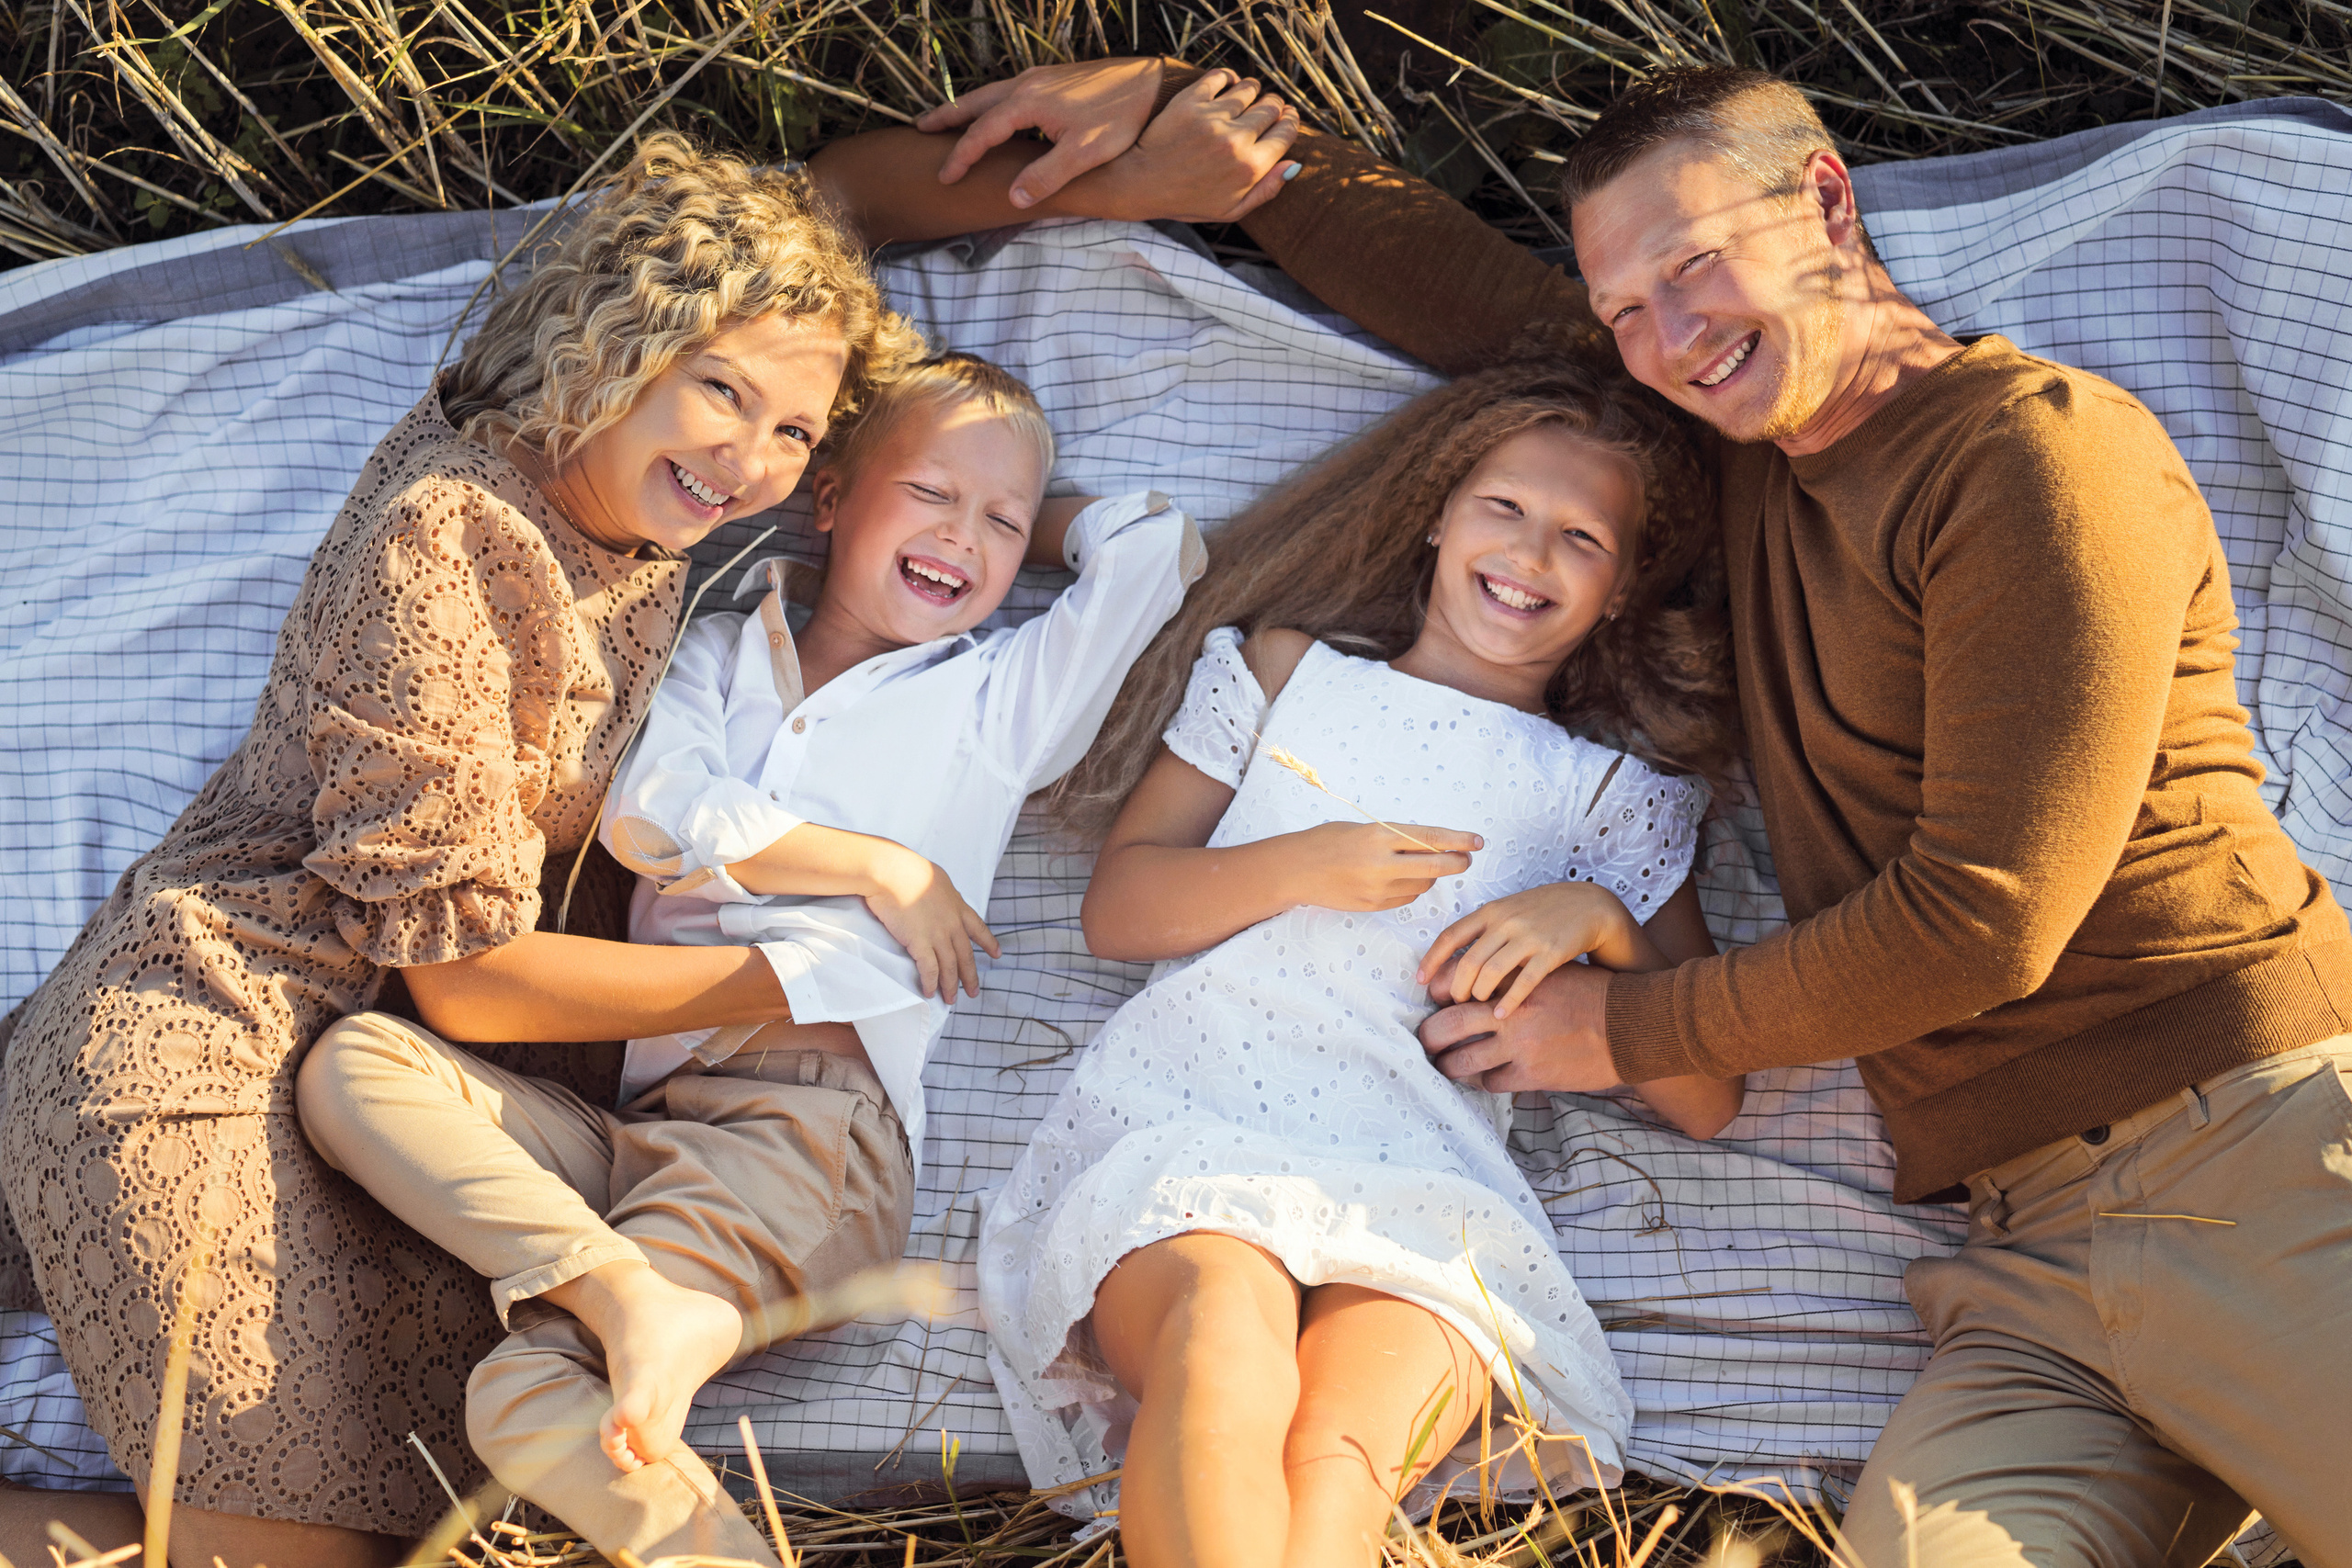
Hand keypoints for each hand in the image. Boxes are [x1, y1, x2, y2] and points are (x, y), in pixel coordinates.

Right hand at [861, 842, 1001, 999]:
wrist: (892, 872)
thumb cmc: (907, 869)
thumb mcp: (934, 877)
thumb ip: (941, 892)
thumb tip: (939, 895)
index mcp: (957, 905)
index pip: (978, 928)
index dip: (988, 942)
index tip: (997, 954)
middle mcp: (952, 922)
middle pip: (966, 954)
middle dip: (970, 976)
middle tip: (973, 992)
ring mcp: (938, 934)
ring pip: (950, 966)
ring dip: (951, 986)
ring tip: (950, 1000)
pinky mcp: (920, 942)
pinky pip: (930, 969)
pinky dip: (931, 983)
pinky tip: (930, 992)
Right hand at [918, 56, 1163, 205]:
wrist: (1150, 83)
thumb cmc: (1121, 118)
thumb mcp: (1085, 153)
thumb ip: (1047, 175)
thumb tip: (1014, 197)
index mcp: (1027, 103)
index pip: (982, 134)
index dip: (961, 157)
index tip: (945, 178)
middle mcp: (1027, 84)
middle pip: (976, 102)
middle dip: (947, 117)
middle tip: (920, 129)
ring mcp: (1040, 77)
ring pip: (991, 92)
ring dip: (966, 107)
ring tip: (947, 118)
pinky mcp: (1054, 77)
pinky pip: (1008, 89)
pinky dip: (990, 101)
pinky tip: (995, 111)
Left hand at [1093, 69, 1300, 222]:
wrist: (1140, 182)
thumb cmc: (1186, 199)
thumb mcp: (1230, 209)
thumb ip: (1265, 190)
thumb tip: (1294, 165)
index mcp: (1249, 168)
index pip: (1285, 133)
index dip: (1290, 122)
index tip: (1287, 117)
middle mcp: (1235, 141)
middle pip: (1271, 109)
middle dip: (1274, 106)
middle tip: (1269, 107)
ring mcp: (1213, 118)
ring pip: (1249, 89)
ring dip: (1253, 90)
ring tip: (1249, 94)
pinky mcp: (1191, 101)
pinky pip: (1221, 77)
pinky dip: (1228, 77)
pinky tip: (1228, 83)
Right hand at [1282, 820, 1479, 910]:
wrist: (1296, 870)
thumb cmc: (1327, 841)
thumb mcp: (1362, 829)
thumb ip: (1394, 837)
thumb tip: (1431, 843)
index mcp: (1378, 837)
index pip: (1430, 838)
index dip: (1458, 840)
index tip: (1477, 841)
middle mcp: (1381, 864)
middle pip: (1435, 866)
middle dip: (1457, 862)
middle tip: (1465, 859)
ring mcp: (1378, 889)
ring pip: (1422, 884)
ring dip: (1429, 874)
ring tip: (1415, 864)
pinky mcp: (1373, 906)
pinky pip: (1406, 897)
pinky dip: (1410, 888)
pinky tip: (1397, 879)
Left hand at [1417, 881, 1647, 1018]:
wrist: (1589, 905)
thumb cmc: (1544, 912)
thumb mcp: (1509, 910)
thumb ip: (1484, 929)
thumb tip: (1453, 959)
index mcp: (1491, 911)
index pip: (1451, 935)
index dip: (1432, 960)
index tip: (1420, 981)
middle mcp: (1506, 922)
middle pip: (1468, 961)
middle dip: (1457, 987)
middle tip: (1455, 1002)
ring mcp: (1528, 936)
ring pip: (1491, 972)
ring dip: (1480, 994)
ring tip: (1478, 1006)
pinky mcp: (1551, 952)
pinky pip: (1524, 982)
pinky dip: (1508, 1001)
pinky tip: (1500, 1015)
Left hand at [1418, 961, 1621, 1093]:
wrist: (1630, 1025)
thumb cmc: (1593, 994)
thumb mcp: (1551, 972)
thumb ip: (1517, 976)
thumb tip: (1484, 981)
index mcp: (1512, 980)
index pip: (1456, 982)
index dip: (1437, 993)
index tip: (1434, 1001)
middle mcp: (1509, 1012)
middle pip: (1447, 1025)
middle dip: (1429, 1036)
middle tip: (1424, 1041)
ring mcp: (1519, 1046)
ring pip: (1462, 1062)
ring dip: (1449, 1066)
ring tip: (1445, 1066)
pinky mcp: (1532, 1074)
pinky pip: (1491, 1082)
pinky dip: (1483, 1081)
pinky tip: (1485, 1077)